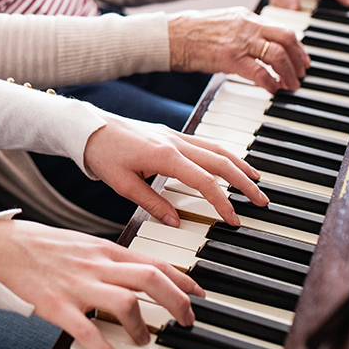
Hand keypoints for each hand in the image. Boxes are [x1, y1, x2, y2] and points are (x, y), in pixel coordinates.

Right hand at [0, 218, 203, 348]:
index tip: (199, 293)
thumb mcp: (80, 244)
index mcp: (103, 249)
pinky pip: (87, 331)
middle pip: (151, 278)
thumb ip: (108, 257)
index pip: (154, 260)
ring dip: (144, 325)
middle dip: (177, 300)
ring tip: (145, 340)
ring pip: (126, 301)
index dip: (183, 278)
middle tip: (187, 320)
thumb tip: (135, 269)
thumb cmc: (39, 248)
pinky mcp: (57, 306)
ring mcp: (77, 285)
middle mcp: (96, 265)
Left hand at [82, 113, 268, 227]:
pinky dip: (222, 154)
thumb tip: (176, 222)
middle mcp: (174, 142)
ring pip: (216, 148)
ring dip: (239, 164)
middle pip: (220, 162)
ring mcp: (173, 135)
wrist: (86, 127)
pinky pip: (204, 143)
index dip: (222, 202)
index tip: (234, 219)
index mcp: (165, 156)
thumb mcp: (123, 185)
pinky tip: (229, 163)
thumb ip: (152, 204)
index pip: (204, 182)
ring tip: (255, 180)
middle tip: (261, 200)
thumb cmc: (101, 153)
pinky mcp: (169, 133)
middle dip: (244, 182)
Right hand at [168, 7, 308, 92]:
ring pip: (278, 55)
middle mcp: (247, 26)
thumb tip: (260, 47)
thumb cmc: (191, 33)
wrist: (170, 36)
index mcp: (246, 17)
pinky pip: (260, 72)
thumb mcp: (223, 24)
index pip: (282, 29)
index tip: (302, 59)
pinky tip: (272, 90)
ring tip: (290, 85)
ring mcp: (239, 42)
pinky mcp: (230, 58)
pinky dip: (271, 83)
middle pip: (287, 39)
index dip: (297, 46)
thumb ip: (243, 32)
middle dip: (299, 59)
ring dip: (289, 73)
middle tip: (302, 73)